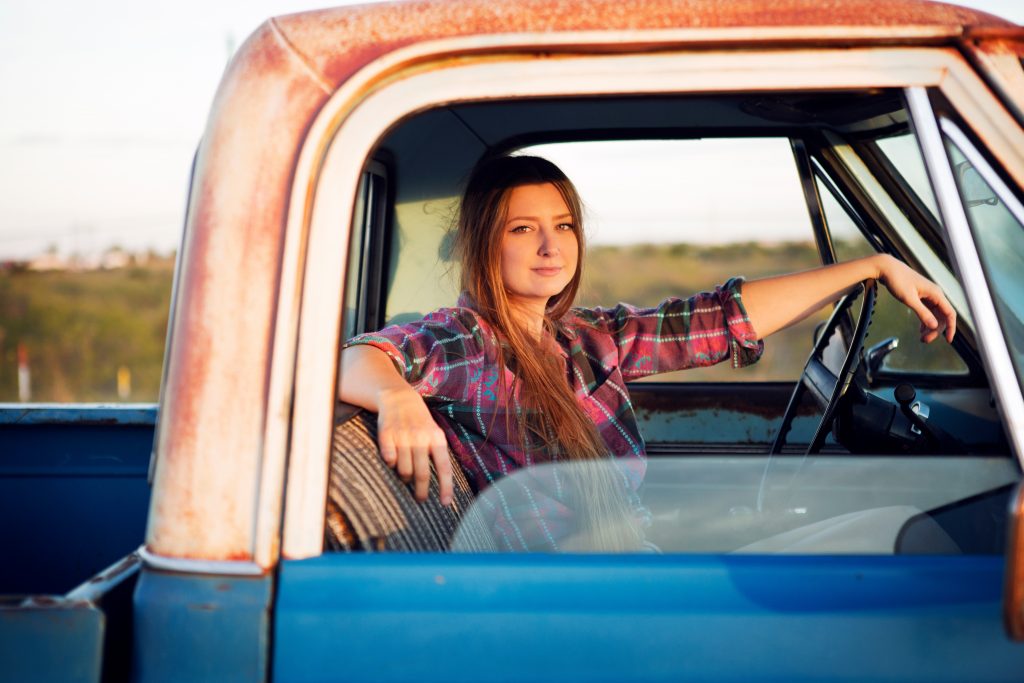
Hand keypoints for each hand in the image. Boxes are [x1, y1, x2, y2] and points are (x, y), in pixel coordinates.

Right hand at [376, 385, 453, 504]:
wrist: (399, 398)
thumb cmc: (421, 422)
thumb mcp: (435, 433)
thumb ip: (439, 454)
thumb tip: (445, 484)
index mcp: (436, 438)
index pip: (444, 467)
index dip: (445, 487)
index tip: (445, 503)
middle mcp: (420, 437)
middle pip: (422, 473)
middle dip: (421, 491)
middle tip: (420, 499)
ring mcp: (403, 436)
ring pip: (404, 470)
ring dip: (405, 478)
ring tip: (406, 476)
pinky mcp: (387, 434)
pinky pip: (389, 459)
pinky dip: (391, 464)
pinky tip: (393, 461)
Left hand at [875, 254, 956, 342]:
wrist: (887, 268)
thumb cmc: (897, 280)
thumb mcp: (909, 299)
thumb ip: (922, 313)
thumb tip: (934, 326)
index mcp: (936, 293)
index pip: (950, 313)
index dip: (950, 328)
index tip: (948, 340)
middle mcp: (935, 294)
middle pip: (942, 316)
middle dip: (935, 330)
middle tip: (924, 341)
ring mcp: (928, 295)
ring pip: (935, 315)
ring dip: (930, 327)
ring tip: (922, 338)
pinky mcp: (921, 296)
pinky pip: (928, 311)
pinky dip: (925, 321)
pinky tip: (920, 330)